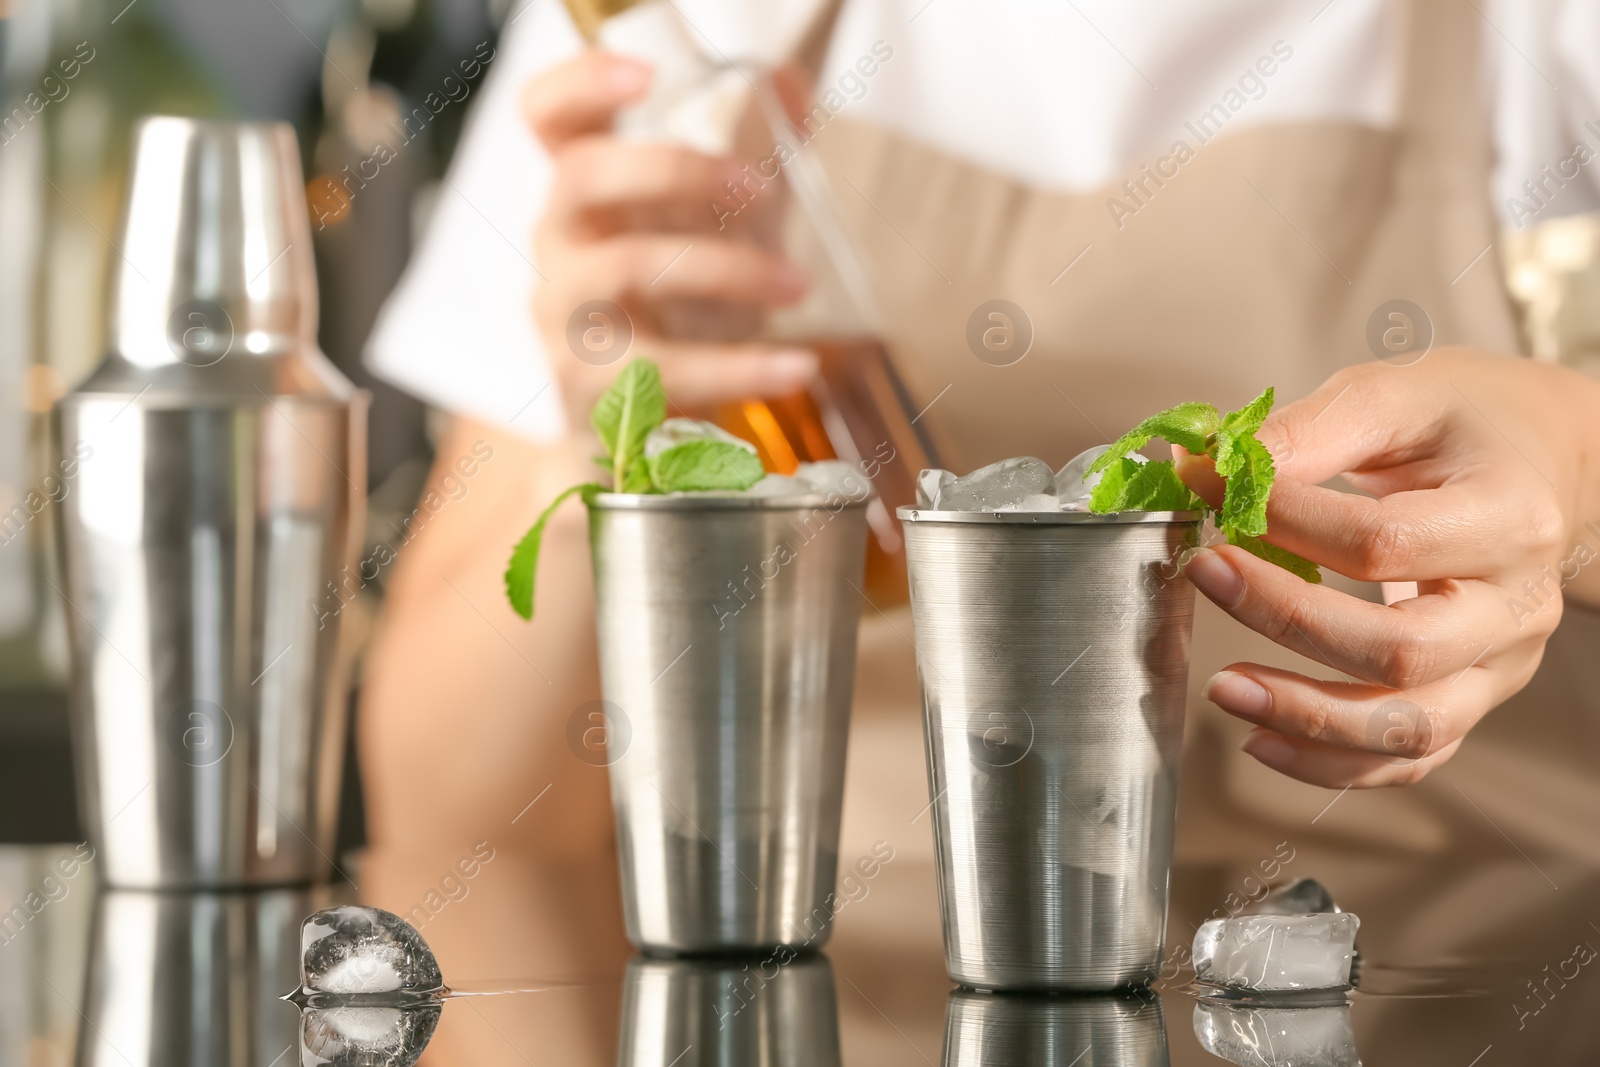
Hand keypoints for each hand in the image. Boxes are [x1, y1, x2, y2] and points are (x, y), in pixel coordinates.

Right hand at [523, 51, 817, 417]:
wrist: (630, 433)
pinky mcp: (587, 384)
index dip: (581, 83)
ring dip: (728, 270)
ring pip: (628, 269)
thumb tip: (792, 83)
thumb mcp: (712, 228)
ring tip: (796, 285)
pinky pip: (664, 368)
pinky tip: (795, 364)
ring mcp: (564, 314)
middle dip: (674, 170)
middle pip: (582, 177)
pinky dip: (740, 368)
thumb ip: (750, 157)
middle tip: (757, 188)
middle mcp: (557, 242)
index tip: (646, 74)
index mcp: (581, 191)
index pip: (546, 116)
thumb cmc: (675, 310)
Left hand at [1178, 349, 1599, 787]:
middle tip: (1204, 574)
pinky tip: (1260, 739)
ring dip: (1304, 721)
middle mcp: (1517, 604)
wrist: (1547, 462)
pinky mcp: (1474, 697)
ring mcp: (1501, 663)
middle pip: (1400, 650)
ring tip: (1222, 689)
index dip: (1288, 522)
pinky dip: (1331, 764)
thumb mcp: (1397, 394)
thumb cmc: (1467, 424)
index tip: (1213, 490)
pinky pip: (1411, 758)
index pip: (1385, 541)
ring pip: (1411, 726)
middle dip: (1286, 621)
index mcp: (1509, 515)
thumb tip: (1208, 466)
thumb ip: (1309, 431)